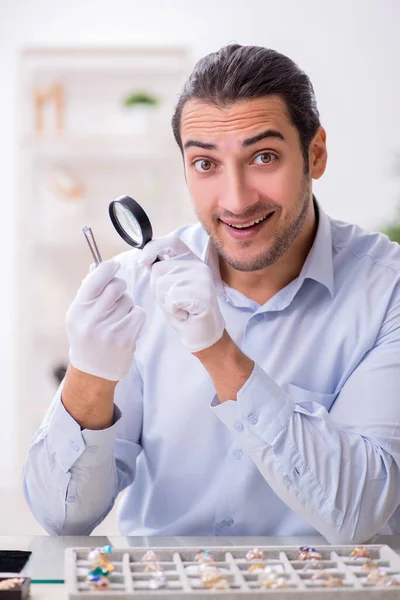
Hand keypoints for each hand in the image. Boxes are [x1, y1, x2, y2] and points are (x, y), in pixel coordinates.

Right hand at [66, 260, 145, 380]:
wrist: (93, 370)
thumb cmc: (86, 336)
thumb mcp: (79, 314)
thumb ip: (89, 291)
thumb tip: (99, 266)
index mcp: (78, 310)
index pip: (96, 278)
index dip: (108, 268)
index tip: (114, 265)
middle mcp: (92, 319)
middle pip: (117, 286)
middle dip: (119, 287)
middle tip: (115, 297)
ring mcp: (110, 329)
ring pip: (129, 300)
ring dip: (126, 306)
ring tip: (116, 320)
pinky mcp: (126, 338)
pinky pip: (139, 313)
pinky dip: (135, 317)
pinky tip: (126, 327)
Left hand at [138, 236, 224, 352]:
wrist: (202, 332)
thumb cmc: (184, 309)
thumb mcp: (169, 286)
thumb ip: (160, 271)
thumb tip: (145, 258)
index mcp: (191, 259)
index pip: (171, 242)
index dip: (153, 248)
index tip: (142, 261)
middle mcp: (198, 265)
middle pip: (159, 268)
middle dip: (157, 289)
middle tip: (172, 301)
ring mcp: (202, 278)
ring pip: (162, 285)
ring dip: (164, 302)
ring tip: (179, 308)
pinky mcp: (203, 294)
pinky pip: (172, 298)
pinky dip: (172, 310)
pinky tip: (185, 314)